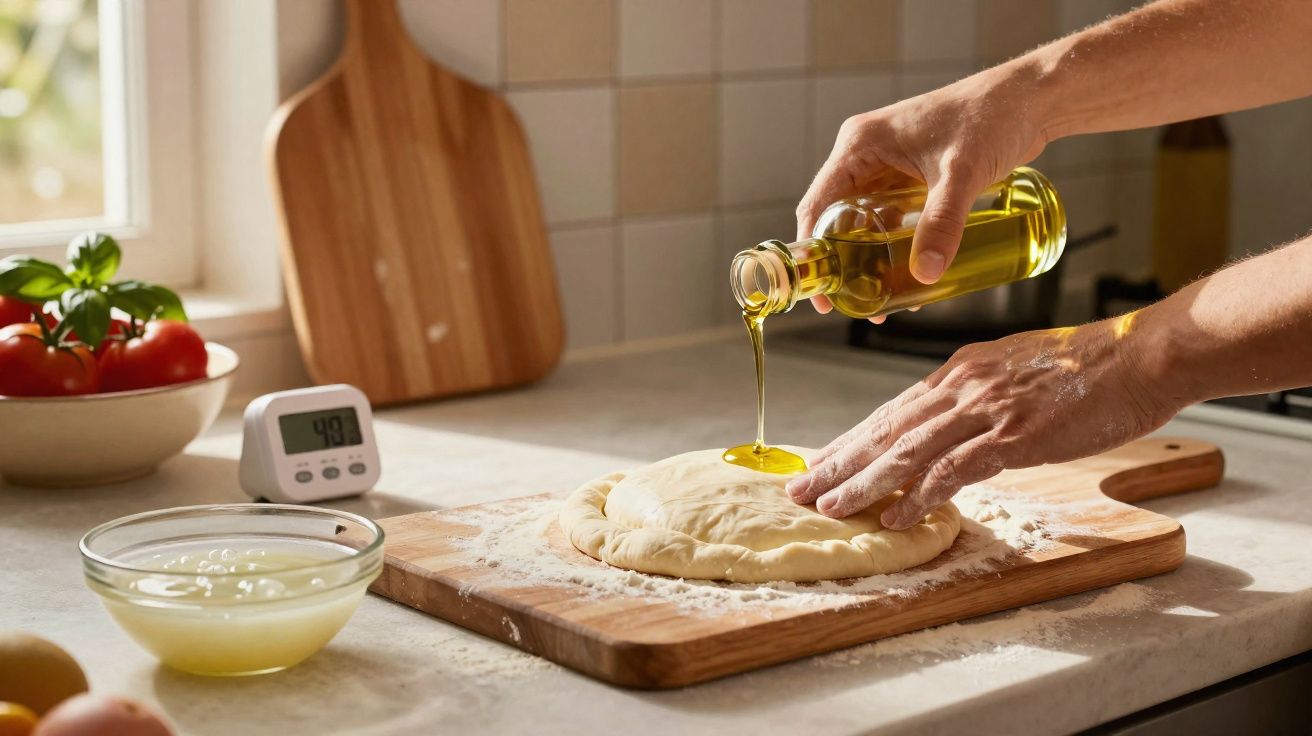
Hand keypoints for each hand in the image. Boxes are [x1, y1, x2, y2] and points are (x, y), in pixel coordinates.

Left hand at [784, 318, 1180, 528]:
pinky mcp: (1016, 433)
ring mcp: (987, 409)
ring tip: (829, 506)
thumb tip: (951, 422)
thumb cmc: (1087, 365)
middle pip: (886, 428)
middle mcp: (963, 386)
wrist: (1141, 354)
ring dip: (863, 481)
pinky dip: (922, 494)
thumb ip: (978, 395)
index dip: (850, 439)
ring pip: (908, 449)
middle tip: (799, 490)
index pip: (891, 410)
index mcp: (960, 372)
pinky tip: (896, 515)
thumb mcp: (1016, 371)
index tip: (819, 461)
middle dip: (837, 461)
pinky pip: (957, 468)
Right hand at [798, 66, 1049, 318]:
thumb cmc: (991, 117)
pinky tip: (909, 273)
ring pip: (865, 222)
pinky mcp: (912, 176)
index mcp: (860, 145)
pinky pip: (891, 218)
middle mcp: (866, 154)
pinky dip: (894, 246)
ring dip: (870, 259)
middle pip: (837, 218)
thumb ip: (943, 222)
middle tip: (859, 303)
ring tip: (885, 298)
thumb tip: (925, 274)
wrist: (1030, 99)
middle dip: (845, 264)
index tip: (824, 291)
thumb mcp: (961, 174)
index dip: (814, 251)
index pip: (818, 204)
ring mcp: (889, 165)